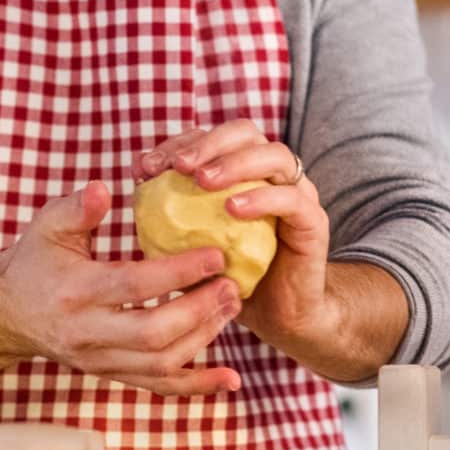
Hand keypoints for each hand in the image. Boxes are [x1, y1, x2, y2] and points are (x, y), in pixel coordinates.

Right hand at [0, 180, 241, 395]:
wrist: (7, 314)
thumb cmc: (35, 261)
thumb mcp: (47, 226)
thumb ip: (78, 209)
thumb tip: (105, 188)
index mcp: (75, 291)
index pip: (133, 286)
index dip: (178, 272)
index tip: (216, 254)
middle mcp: (87, 333)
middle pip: (152, 333)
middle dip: (199, 311)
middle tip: (232, 284)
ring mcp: (100, 360)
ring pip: (160, 363)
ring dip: (204, 338)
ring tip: (232, 306)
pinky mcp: (111, 374)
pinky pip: (157, 388)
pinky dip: (197, 386)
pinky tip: (230, 380)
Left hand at [139, 122, 329, 348]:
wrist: (281, 317)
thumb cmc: (231, 277)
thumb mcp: (192, 247)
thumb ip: (170, 218)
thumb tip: (136, 187)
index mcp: (245, 171)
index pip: (212, 138)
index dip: (179, 143)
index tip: (146, 167)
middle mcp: (273, 174)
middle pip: (245, 132)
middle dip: (207, 143)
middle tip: (177, 166)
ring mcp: (298, 193)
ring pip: (275, 155)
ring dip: (235, 162)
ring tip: (202, 181)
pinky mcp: (313, 221)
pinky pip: (292, 199)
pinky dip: (262, 197)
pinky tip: (233, 209)